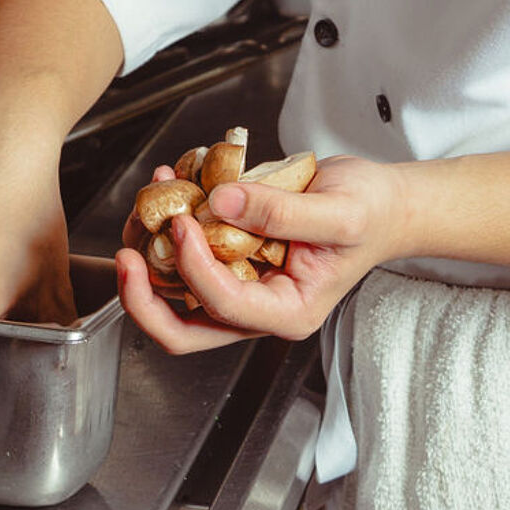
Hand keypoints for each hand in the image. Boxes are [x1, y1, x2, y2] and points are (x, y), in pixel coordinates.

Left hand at [116, 155, 406, 353]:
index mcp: (287, 312)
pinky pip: (187, 254)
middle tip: (126, 254)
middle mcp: (257, 308)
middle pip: (183, 328)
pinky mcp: (231, 258)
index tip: (186, 220)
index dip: (196, 267)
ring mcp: (241, 285)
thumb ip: (282, 212)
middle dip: (143, 297)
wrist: (382, 203)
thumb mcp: (340, 212)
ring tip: (151, 198)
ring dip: (151, 252)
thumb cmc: (371, 213)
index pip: (225, 306)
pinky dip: (169, 224)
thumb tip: (222, 201)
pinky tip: (173, 181)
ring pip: (174, 293)